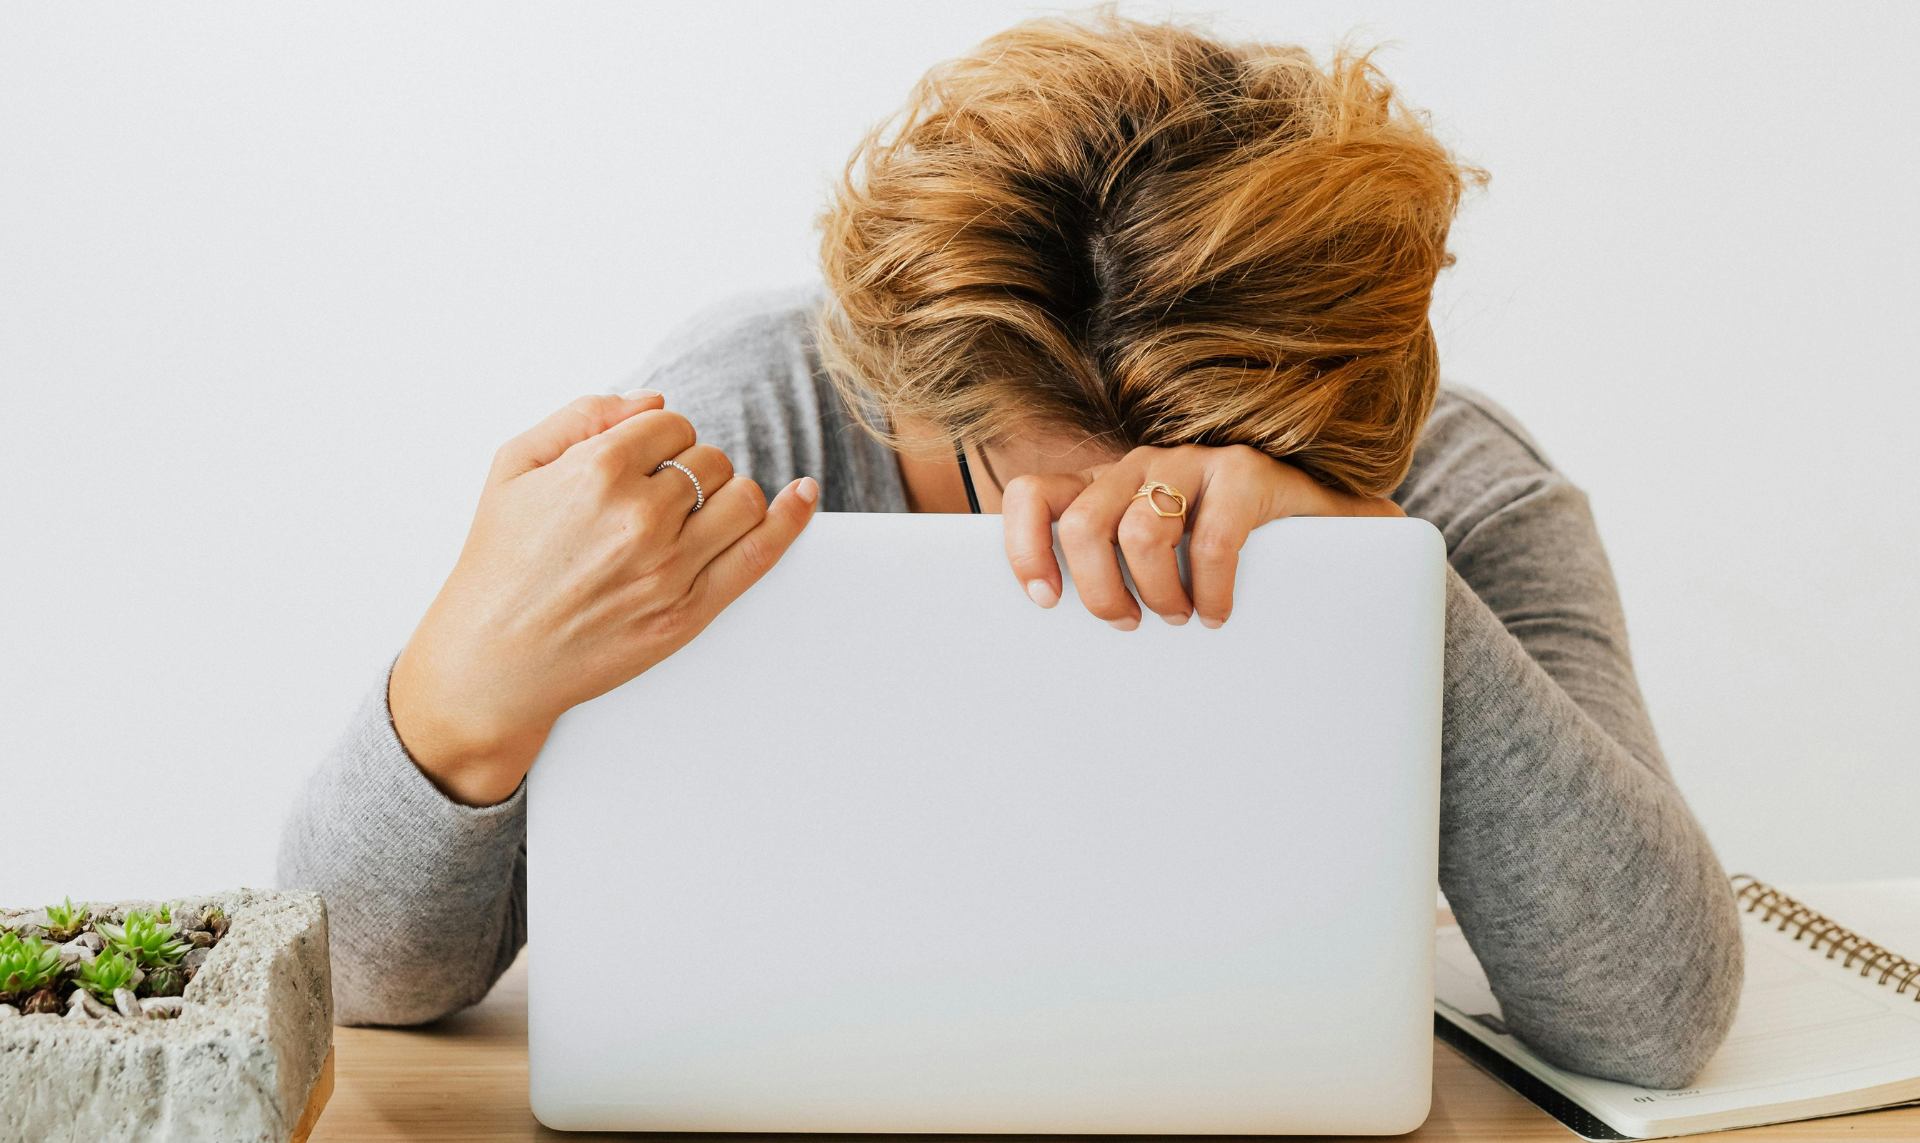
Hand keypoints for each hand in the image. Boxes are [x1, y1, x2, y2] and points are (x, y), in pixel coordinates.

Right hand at [388, 391, 818, 805]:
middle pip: (710, 459)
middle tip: (654, 500)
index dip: (660, 440)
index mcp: (596, 472)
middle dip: (689, 469)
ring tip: (692, 516)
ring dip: (726, 496)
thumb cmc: (498, 561)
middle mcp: (640, 517)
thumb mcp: (514, 467)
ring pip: (742, 497)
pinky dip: (790, 520)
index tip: (644, 462)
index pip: (671, 423)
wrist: (491, 660)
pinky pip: (760, 552)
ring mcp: (669, 567)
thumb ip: (583, 417)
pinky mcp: (688, 612)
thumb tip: (655, 401)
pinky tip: (804, 496)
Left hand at [1000, 444, 1402, 629]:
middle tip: (1126, 624)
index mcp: (1106, 486)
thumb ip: (1114, 575)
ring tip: (1179, 619)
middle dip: (1099, 590)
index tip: (1044, 600)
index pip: (1034, 495)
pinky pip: (1210, 540)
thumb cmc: (1226, 556)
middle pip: (1082, 524)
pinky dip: (1210, 591)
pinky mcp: (1245, 472)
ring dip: (1157, 593)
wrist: (1326, 527)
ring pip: (1140, 531)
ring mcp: (1193, 462)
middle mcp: (1140, 466)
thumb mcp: (1158, 560)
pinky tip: (1218, 614)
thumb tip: (1058, 645)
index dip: (1024, 547)